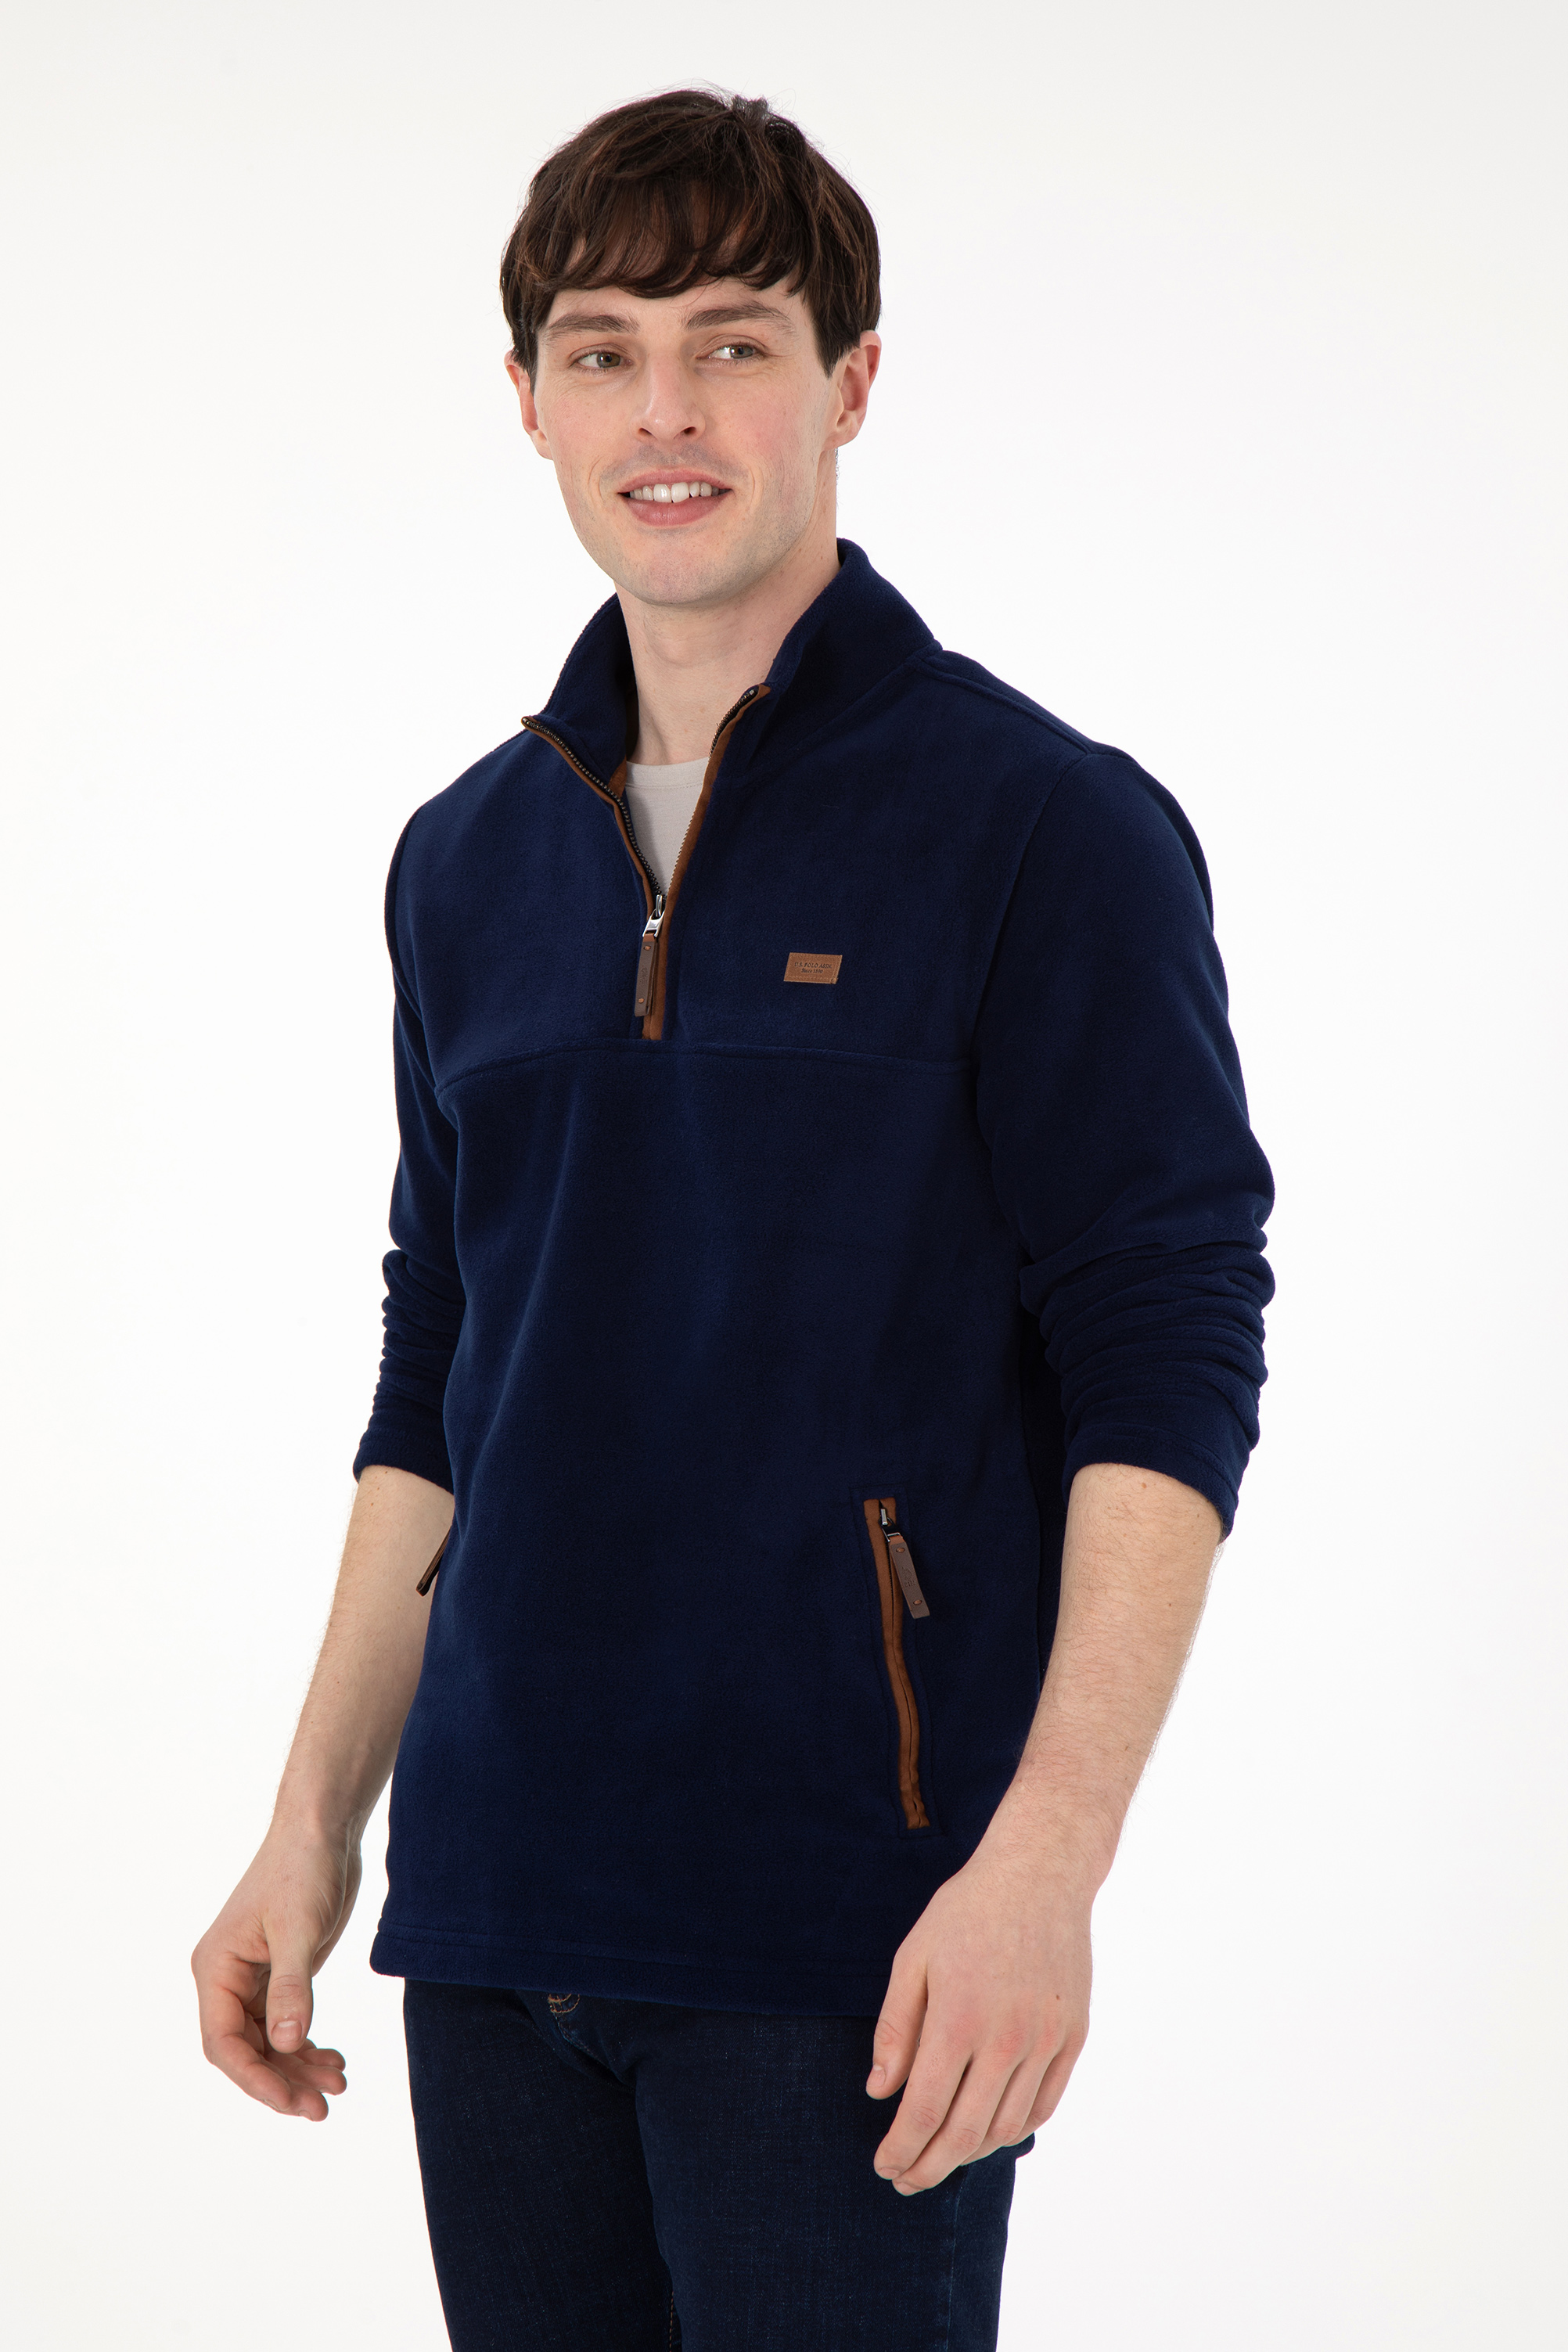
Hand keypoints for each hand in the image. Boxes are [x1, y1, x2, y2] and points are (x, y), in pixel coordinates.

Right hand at [191, 1825, 359, 2119]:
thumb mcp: (299, 1930)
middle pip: (247, 2051)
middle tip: (322, 2107)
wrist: (323, 1829)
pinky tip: (334, 2059)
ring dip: (298, 2068)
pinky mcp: (280, 1973)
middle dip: (282, 2081)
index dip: (255, 2079)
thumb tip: (286, 2045)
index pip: (223, 2043)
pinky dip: (307, 2045)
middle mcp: (227, 1979)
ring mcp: (253, 1978)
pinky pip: (285, 2024)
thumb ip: (291, 1989)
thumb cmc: (303, 1868)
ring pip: (269, 2042)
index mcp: (215, 1970)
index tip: (291, 2102)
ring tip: (338, 2086)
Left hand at [865, 1837, 1092, 2191]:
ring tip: (941, 2157)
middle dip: (929, 2167)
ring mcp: (1045, 2043)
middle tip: (905, 2179)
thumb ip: (895, 2030)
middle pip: (964, 2134)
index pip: (924, 2111)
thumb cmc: (967, 1912)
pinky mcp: (1072, 2039)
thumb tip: (879, 2092)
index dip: (901, 2149)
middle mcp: (1006, 2040)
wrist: (1040, 1875)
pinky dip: (1013, 2131)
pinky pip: (1042, 2107)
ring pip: (1005, 2128)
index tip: (884, 2165)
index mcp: (958, 2020)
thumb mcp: (913, 1959)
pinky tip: (988, 2133)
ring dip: (969, 2155)